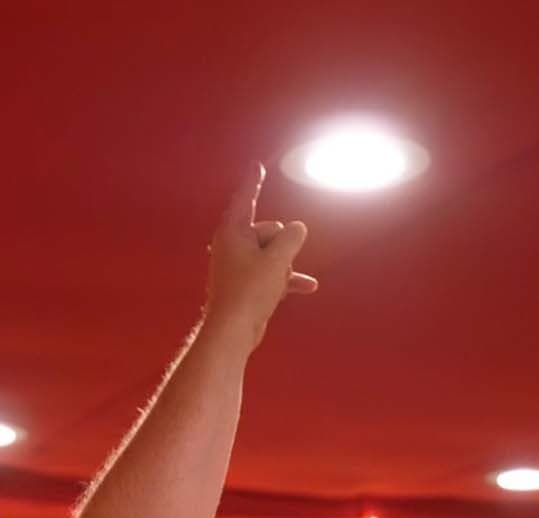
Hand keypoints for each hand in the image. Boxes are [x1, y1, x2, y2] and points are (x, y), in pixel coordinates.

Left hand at [205, 163, 317, 345]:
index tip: (257, 165)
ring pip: (272, 254)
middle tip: (277, 268)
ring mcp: (237, 264)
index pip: (246, 198)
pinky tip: (307, 286)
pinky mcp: (244, 283)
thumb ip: (291, 237)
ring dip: (285, 266)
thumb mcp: (278, 259)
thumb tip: (297, 228)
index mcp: (232, 231)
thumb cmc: (249, 292)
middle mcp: (231, 244)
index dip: (254, 181)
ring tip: (287, 282)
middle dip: (282, 247)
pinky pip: (270, 272)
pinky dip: (285, 278)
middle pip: (268, 231)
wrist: (233, 331)